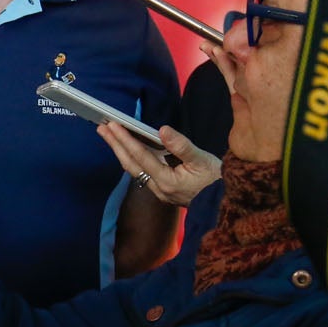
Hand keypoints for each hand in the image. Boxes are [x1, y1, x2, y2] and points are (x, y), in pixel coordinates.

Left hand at [98, 122, 220, 207]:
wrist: (226, 201)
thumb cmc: (217, 179)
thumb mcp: (203, 159)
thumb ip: (182, 146)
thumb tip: (162, 130)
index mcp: (168, 181)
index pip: (141, 157)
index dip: (126, 140)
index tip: (113, 126)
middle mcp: (159, 188)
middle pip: (131, 165)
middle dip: (115, 145)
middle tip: (101, 127)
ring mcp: (159, 191)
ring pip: (134, 169)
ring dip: (121, 151)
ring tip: (109, 134)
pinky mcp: (163, 190)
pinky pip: (142, 171)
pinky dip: (132, 157)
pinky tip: (128, 146)